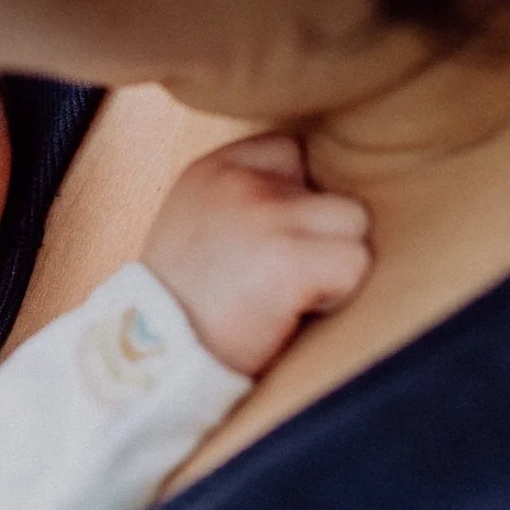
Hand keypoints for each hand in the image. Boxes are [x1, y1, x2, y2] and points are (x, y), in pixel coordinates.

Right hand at [140, 133, 370, 376]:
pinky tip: (297, 312)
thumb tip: (312, 196)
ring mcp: (266, 216)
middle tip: (282, 278)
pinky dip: (338, 295)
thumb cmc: (181, 305)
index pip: (291, 153)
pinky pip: (355, 262)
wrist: (155, 357)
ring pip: (353, 220)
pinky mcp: (289, 258)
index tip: (271, 245)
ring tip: (293, 295)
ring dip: (336, 262)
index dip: (297, 201)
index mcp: (213, 169)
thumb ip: (242, 199)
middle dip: (321, 235)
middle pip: (330, 187)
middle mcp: (240, 181)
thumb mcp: (193, 225)